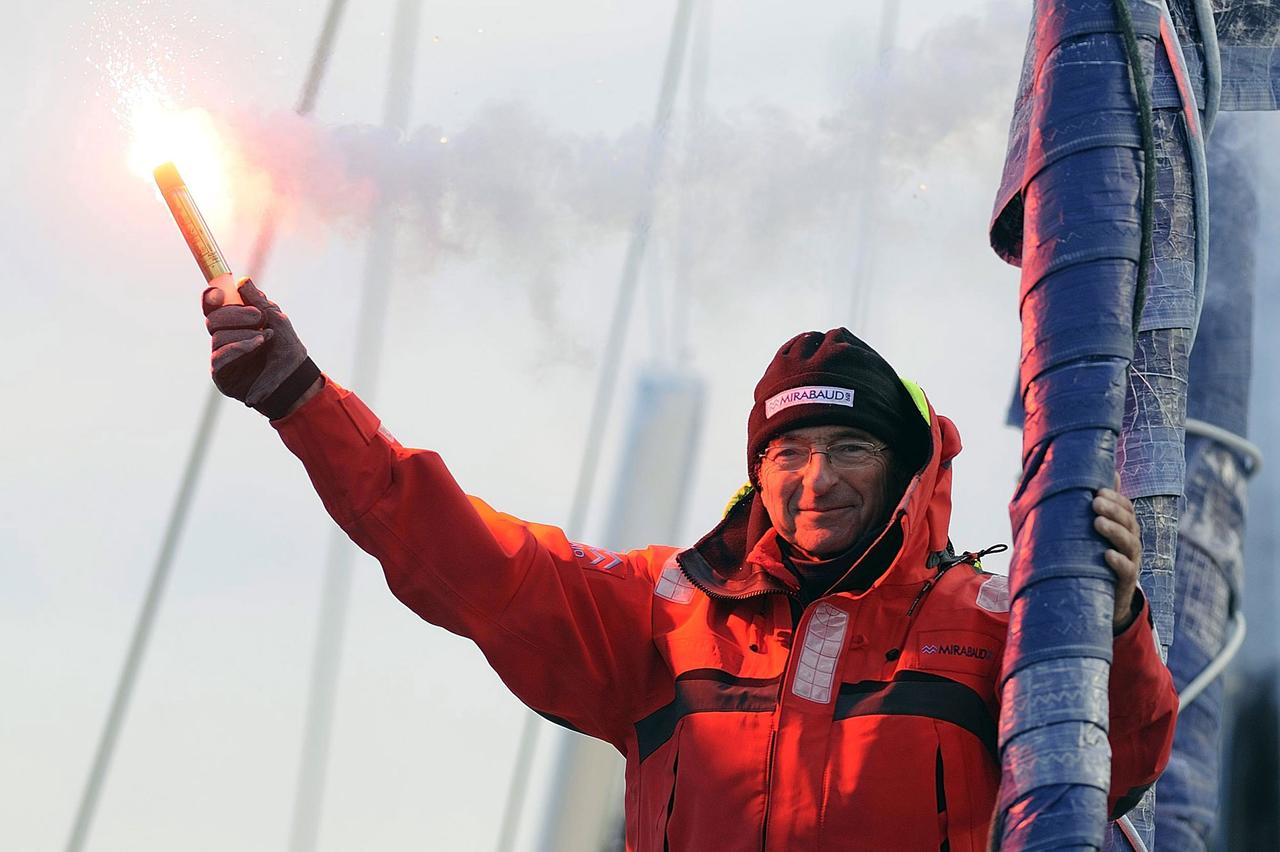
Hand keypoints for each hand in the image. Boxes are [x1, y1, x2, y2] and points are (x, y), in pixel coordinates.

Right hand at [203, 277, 320, 419]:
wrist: (294, 376)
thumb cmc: (286, 348)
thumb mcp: (276, 319)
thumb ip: (258, 301)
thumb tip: (242, 281)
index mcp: (233, 322)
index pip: (213, 306)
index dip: (211, 297)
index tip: (218, 292)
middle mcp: (224, 337)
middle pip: (212, 319)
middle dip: (234, 314)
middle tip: (258, 317)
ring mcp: (221, 355)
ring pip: (217, 336)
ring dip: (244, 333)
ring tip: (265, 337)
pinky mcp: (221, 373)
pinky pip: (219, 356)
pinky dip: (238, 347)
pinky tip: (256, 345)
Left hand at [1093, 474, 1141, 631]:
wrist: (1102, 601)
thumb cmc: (1092, 559)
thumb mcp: (1090, 535)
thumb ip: (1090, 512)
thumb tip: (1080, 483)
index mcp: (1123, 529)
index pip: (1126, 509)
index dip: (1116, 498)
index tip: (1098, 490)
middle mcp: (1130, 544)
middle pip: (1129, 522)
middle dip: (1113, 510)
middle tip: (1095, 502)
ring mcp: (1131, 562)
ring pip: (1130, 543)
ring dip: (1115, 531)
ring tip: (1097, 522)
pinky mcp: (1126, 583)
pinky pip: (1128, 571)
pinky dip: (1119, 562)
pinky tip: (1107, 555)